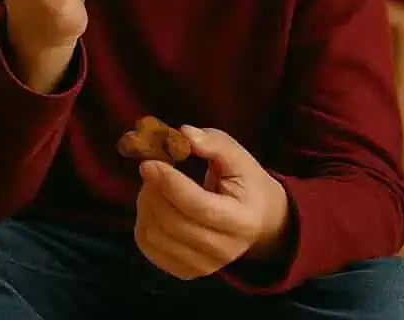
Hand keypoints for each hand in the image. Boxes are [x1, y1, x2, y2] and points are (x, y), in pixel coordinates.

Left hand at [133, 127, 290, 279]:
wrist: (260, 222)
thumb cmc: (245, 184)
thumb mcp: (237, 157)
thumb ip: (213, 143)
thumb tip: (183, 133)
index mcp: (241, 220)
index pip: (199, 207)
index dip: (170, 184)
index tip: (149, 163)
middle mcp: (224, 250)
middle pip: (172, 222)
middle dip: (154, 190)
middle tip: (152, 168)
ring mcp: (204, 265)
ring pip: (156, 235)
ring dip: (146, 203)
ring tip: (156, 186)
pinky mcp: (185, 270)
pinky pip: (148, 246)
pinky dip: (143, 221)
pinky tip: (155, 206)